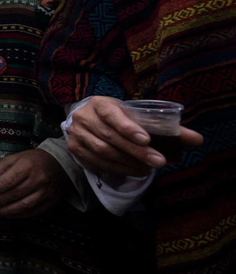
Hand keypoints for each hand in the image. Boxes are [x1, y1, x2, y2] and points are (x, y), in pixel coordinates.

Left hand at [0, 148, 64, 217]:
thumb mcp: (14, 159)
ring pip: (24, 205)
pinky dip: (19, 215)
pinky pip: (33, 211)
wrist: (61, 164)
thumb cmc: (33, 160)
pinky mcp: (51, 201)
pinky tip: (7, 214)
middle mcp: (38, 180)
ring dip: (6, 211)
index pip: (8, 180)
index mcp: (27, 166)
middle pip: (14, 194)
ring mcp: (46, 192)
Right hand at [66, 96, 203, 176]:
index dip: (128, 127)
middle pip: (110, 137)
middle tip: (159, 161)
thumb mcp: (137, 114)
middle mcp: (83, 117)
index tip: (147, 139)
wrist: (87, 120)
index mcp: (99, 103)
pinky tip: (136, 171)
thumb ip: (166, 127)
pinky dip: (119, 169)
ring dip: (128, 162)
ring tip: (149, 168)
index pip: (111, 114)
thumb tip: (198, 140)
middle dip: (136, 151)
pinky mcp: (75, 150)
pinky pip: (97, 163)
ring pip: (103, 152)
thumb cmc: (118, 116)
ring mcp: (77, 134)